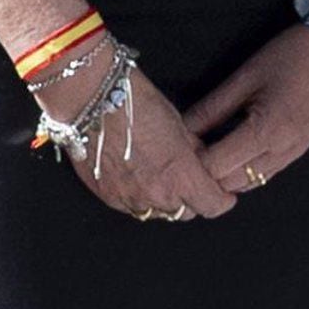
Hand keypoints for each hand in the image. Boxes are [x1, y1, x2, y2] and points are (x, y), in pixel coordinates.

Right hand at [33, 57, 236, 221]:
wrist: (88, 95)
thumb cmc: (133, 101)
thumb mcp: (177, 122)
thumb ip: (192, 150)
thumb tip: (200, 159)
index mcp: (182, 176)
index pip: (213, 206)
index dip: (220, 199)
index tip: (221, 193)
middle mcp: (157, 194)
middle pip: (184, 213)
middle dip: (188, 199)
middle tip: (183, 179)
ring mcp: (129, 197)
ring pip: (155, 212)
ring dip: (160, 200)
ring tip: (153, 176)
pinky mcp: (105, 194)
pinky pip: (128, 206)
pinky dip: (134, 196)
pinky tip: (131, 175)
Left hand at [186, 23, 308, 195]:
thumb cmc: (289, 59)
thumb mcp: (243, 78)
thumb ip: (212, 108)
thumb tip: (182, 127)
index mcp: (266, 132)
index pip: (218, 166)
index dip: (192, 161)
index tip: (174, 146)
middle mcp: (282, 152)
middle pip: (232, 182)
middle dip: (205, 173)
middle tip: (183, 151)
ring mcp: (293, 154)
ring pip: (250, 182)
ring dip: (224, 174)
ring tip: (201, 152)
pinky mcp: (298, 151)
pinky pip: (265, 172)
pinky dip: (243, 169)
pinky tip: (227, 151)